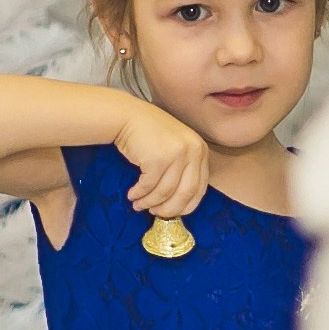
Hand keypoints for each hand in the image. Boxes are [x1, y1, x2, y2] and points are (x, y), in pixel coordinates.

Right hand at [113, 101, 207, 218]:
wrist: (128, 116)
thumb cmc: (149, 135)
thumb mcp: (175, 148)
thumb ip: (183, 170)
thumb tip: (178, 205)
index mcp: (201, 150)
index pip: (200, 188)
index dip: (185, 205)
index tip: (171, 212)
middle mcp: (193, 150)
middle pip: (186, 193)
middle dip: (169, 209)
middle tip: (155, 213)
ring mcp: (177, 153)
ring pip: (166, 192)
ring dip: (150, 202)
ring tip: (138, 204)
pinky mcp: (158, 158)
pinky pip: (149, 185)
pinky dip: (139, 194)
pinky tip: (132, 194)